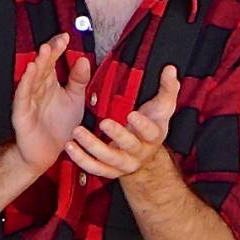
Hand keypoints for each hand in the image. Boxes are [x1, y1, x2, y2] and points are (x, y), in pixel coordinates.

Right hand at [11, 34, 88, 175]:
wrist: (47, 153)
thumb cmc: (59, 127)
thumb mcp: (75, 100)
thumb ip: (79, 81)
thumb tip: (84, 60)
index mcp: (50, 84)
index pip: (53, 62)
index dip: (57, 49)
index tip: (66, 37)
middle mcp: (38, 89)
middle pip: (43, 67)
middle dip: (49, 53)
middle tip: (57, 42)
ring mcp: (29, 100)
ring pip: (32, 78)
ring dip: (38, 64)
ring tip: (44, 50)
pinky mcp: (22, 113)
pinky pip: (23, 96)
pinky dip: (26, 83)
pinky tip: (31, 70)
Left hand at [69, 65, 180, 182]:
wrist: (146, 157)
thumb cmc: (151, 126)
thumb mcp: (162, 108)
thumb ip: (167, 88)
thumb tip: (170, 69)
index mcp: (153, 137)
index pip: (151, 132)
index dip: (142, 125)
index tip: (132, 114)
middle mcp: (139, 152)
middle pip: (129, 146)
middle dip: (117, 135)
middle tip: (103, 122)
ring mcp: (123, 164)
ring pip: (108, 159)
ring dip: (91, 147)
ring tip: (77, 132)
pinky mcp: (109, 170)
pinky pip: (94, 168)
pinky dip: (81, 159)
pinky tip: (70, 146)